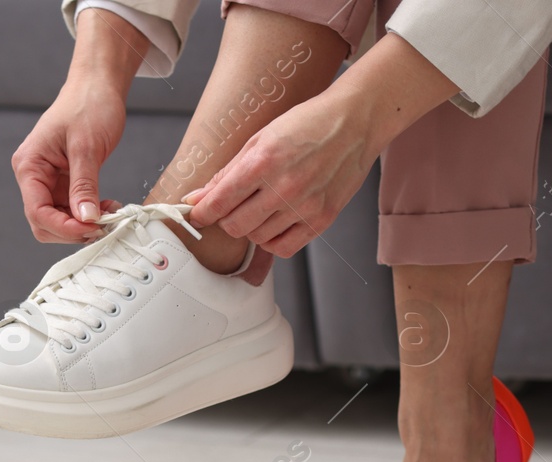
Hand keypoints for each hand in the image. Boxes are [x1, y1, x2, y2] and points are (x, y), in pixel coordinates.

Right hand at [12, 78, 127, 243]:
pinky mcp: (65, 183)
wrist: (97, 87)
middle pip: (44, 223)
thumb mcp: (87, 147)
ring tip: (109, 215)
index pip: (37, 211)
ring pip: (59, 221)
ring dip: (83, 225)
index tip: (91, 228)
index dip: (63, 227)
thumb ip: (84, 185)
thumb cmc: (88, 105)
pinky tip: (107, 208)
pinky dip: (90, 215)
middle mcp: (34, 176)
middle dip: (72, 230)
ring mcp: (50, 182)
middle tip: (102, 226)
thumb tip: (85, 219)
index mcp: (30, 165)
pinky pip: (73, 211)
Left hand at [183, 93, 378, 258]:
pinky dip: (272, 242)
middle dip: (226, 220)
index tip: (196, 215)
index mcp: (264, 161)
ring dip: (251, 228)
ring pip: (258, 239)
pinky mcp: (322, 219)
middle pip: (235, 226)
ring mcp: (305, 206)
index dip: (201, 213)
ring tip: (260, 208)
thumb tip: (199, 197)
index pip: (220, 202)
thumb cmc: (308, 124)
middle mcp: (284, 186)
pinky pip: (284, 248)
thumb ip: (228, 172)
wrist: (355, 122)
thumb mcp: (261, 138)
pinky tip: (274, 224)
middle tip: (232, 208)